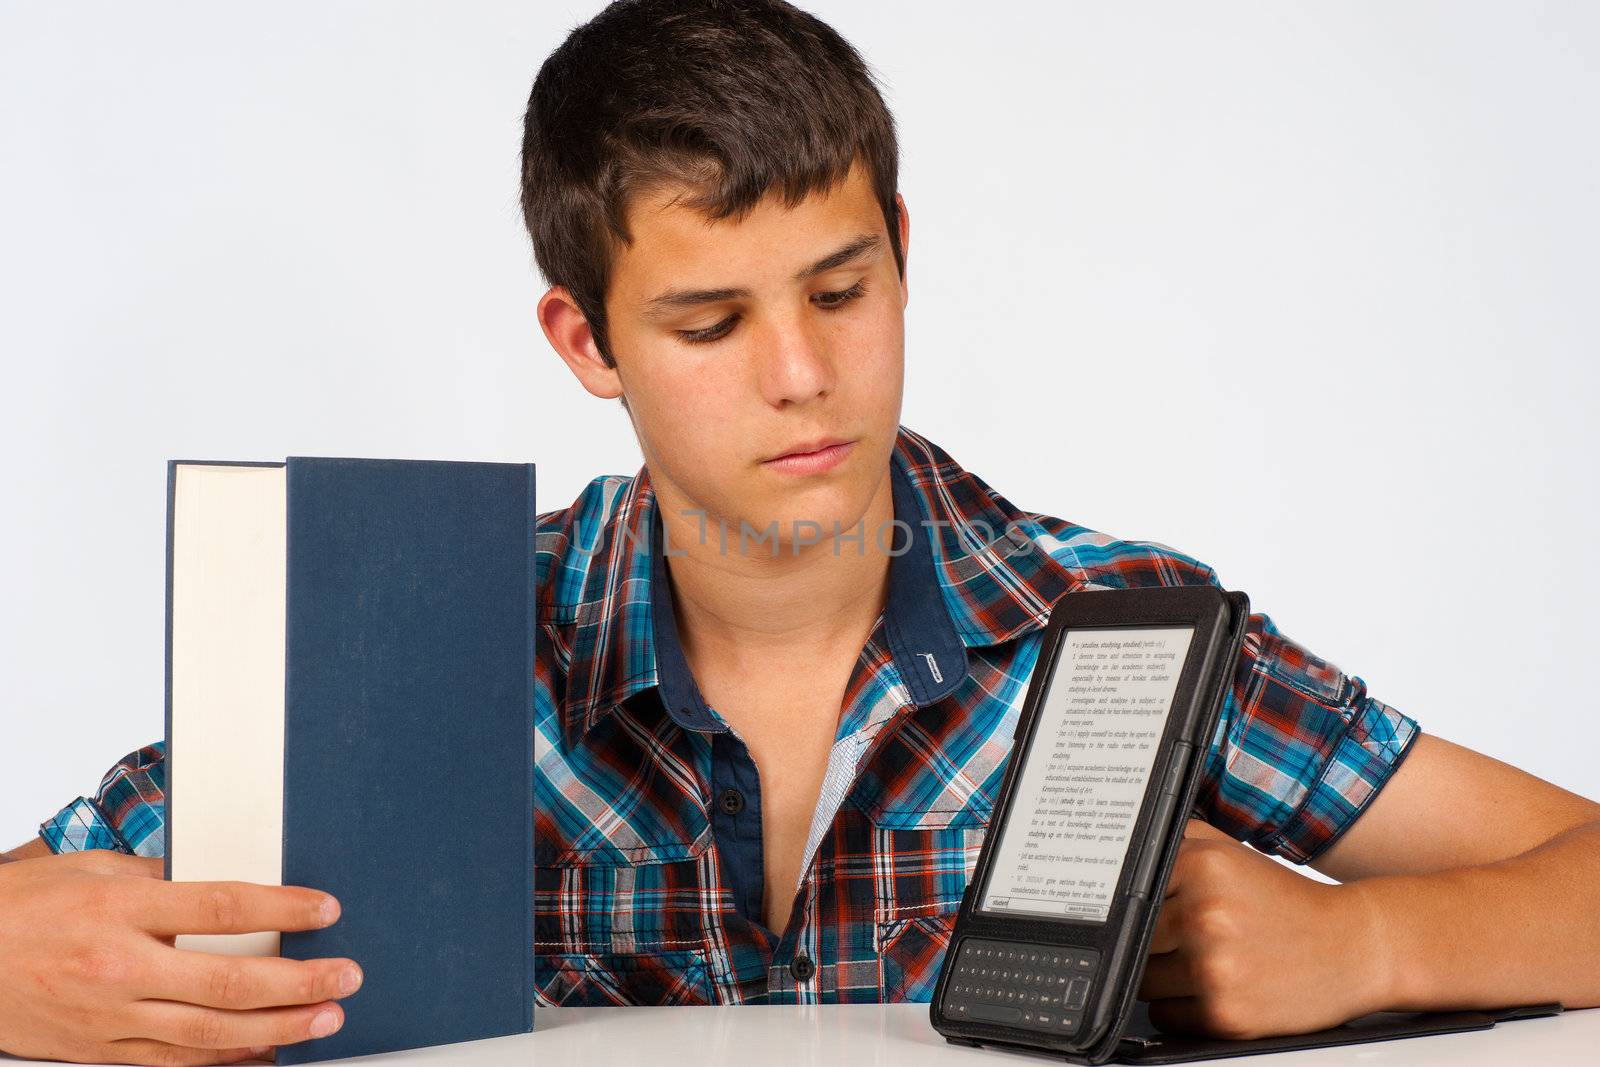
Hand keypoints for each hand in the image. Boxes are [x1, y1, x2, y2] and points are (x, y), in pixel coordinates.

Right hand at [0, 849, 362, 1064]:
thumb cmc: (21, 907)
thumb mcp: (92, 870)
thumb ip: (162, 877)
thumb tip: (226, 877)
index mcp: (120, 911)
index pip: (222, 907)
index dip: (283, 909)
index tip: (327, 909)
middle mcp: (119, 967)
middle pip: (229, 979)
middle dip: (299, 981)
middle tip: (346, 976)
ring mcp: (110, 1017)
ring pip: (210, 1030)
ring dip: (277, 1027)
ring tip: (325, 1018)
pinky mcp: (99, 1051)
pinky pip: (174, 1060)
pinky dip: (225, 1057)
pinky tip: (264, 1050)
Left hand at [1136, 818, 1388, 1039]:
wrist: (1354, 946)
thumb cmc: (1287, 902)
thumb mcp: (1231, 851)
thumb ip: (1177, 841)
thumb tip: (1121, 849)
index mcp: (1203, 867)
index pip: (1132, 893)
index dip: (1145, 906)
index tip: (1158, 913)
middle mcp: (1206, 915)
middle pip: (1134, 939)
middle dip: (1154, 943)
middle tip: (1186, 940)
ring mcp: (1215, 968)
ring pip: (1145, 981)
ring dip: (1165, 978)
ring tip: (1206, 963)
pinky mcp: (1225, 1015)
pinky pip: (1166, 1015)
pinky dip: (1180, 1008)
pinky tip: (1214, 989)